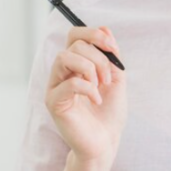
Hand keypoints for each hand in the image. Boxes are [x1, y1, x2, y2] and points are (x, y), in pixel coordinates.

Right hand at [45, 26, 126, 164]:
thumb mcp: (116, 79)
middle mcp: (62, 72)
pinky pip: (69, 83)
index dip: (94, 35)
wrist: (105, 142)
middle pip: (74, 45)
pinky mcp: (54, 102)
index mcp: (76, 65)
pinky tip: (97, 101)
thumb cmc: (108, 114)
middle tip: (108, 80)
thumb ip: (110, 56)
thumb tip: (105, 28)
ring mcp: (55, 86)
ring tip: (100, 87)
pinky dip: (89, 89)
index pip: (74, 35)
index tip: (113, 48)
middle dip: (99, 59)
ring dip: (91, 69)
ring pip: (65, 58)